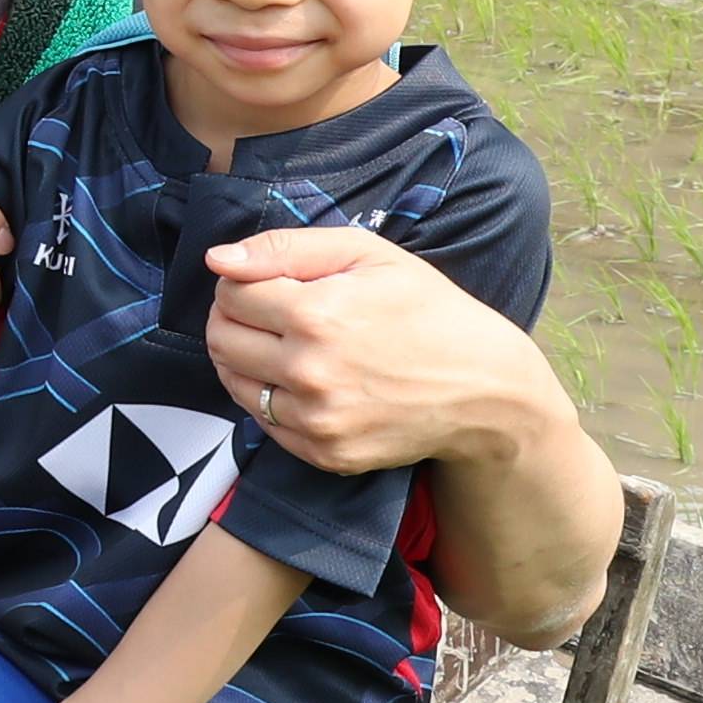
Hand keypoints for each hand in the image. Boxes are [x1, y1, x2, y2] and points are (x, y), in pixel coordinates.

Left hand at [200, 223, 552, 477]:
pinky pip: (264, 422)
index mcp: (316, 314)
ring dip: (245, 360)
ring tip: (284, 345)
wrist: (484, 388)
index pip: (231, 294)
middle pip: (222, 339)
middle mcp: (309, 372)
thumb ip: (285, 249)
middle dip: (234, 319)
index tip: (272, 285)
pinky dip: (271, 398)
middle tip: (269, 313)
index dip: (244, 283)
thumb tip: (218, 260)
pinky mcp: (324, 453)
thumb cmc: (427, 309)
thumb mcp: (368, 254)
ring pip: (234, 383)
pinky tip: (305, 380)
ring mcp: (316, 420)